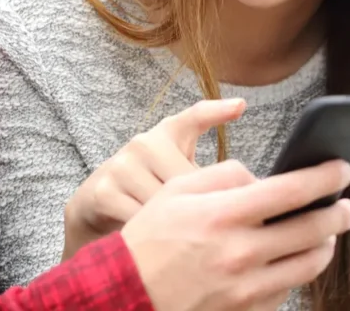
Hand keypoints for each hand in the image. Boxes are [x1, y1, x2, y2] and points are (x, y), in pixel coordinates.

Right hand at [63, 98, 246, 258]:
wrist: (95, 203)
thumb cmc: (149, 185)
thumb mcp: (177, 170)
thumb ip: (207, 174)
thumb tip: (254, 189)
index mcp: (168, 133)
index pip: (194, 118)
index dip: (217, 112)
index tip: (240, 107)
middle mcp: (144, 143)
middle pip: (187, 181)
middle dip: (200, 208)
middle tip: (206, 228)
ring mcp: (123, 166)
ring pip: (165, 204)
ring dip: (175, 228)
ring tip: (178, 237)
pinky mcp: (105, 191)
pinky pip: (141, 220)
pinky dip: (152, 237)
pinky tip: (156, 242)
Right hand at [122, 158, 349, 310]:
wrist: (125, 294)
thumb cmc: (149, 239)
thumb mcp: (177, 191)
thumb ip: (225, 176)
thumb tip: (262, 179)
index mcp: (225, 215)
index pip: (292, 190)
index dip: (325, 177)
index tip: (343, 168)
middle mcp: (242, 252)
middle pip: (313, 229)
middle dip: (340, 214)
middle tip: (349, 206)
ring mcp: (247, 287)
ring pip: (309, 264)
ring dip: (326, 245)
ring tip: (326, 233)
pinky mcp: (247, 310)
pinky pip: (287, 289)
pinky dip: (296, 271)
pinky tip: (292, 259)